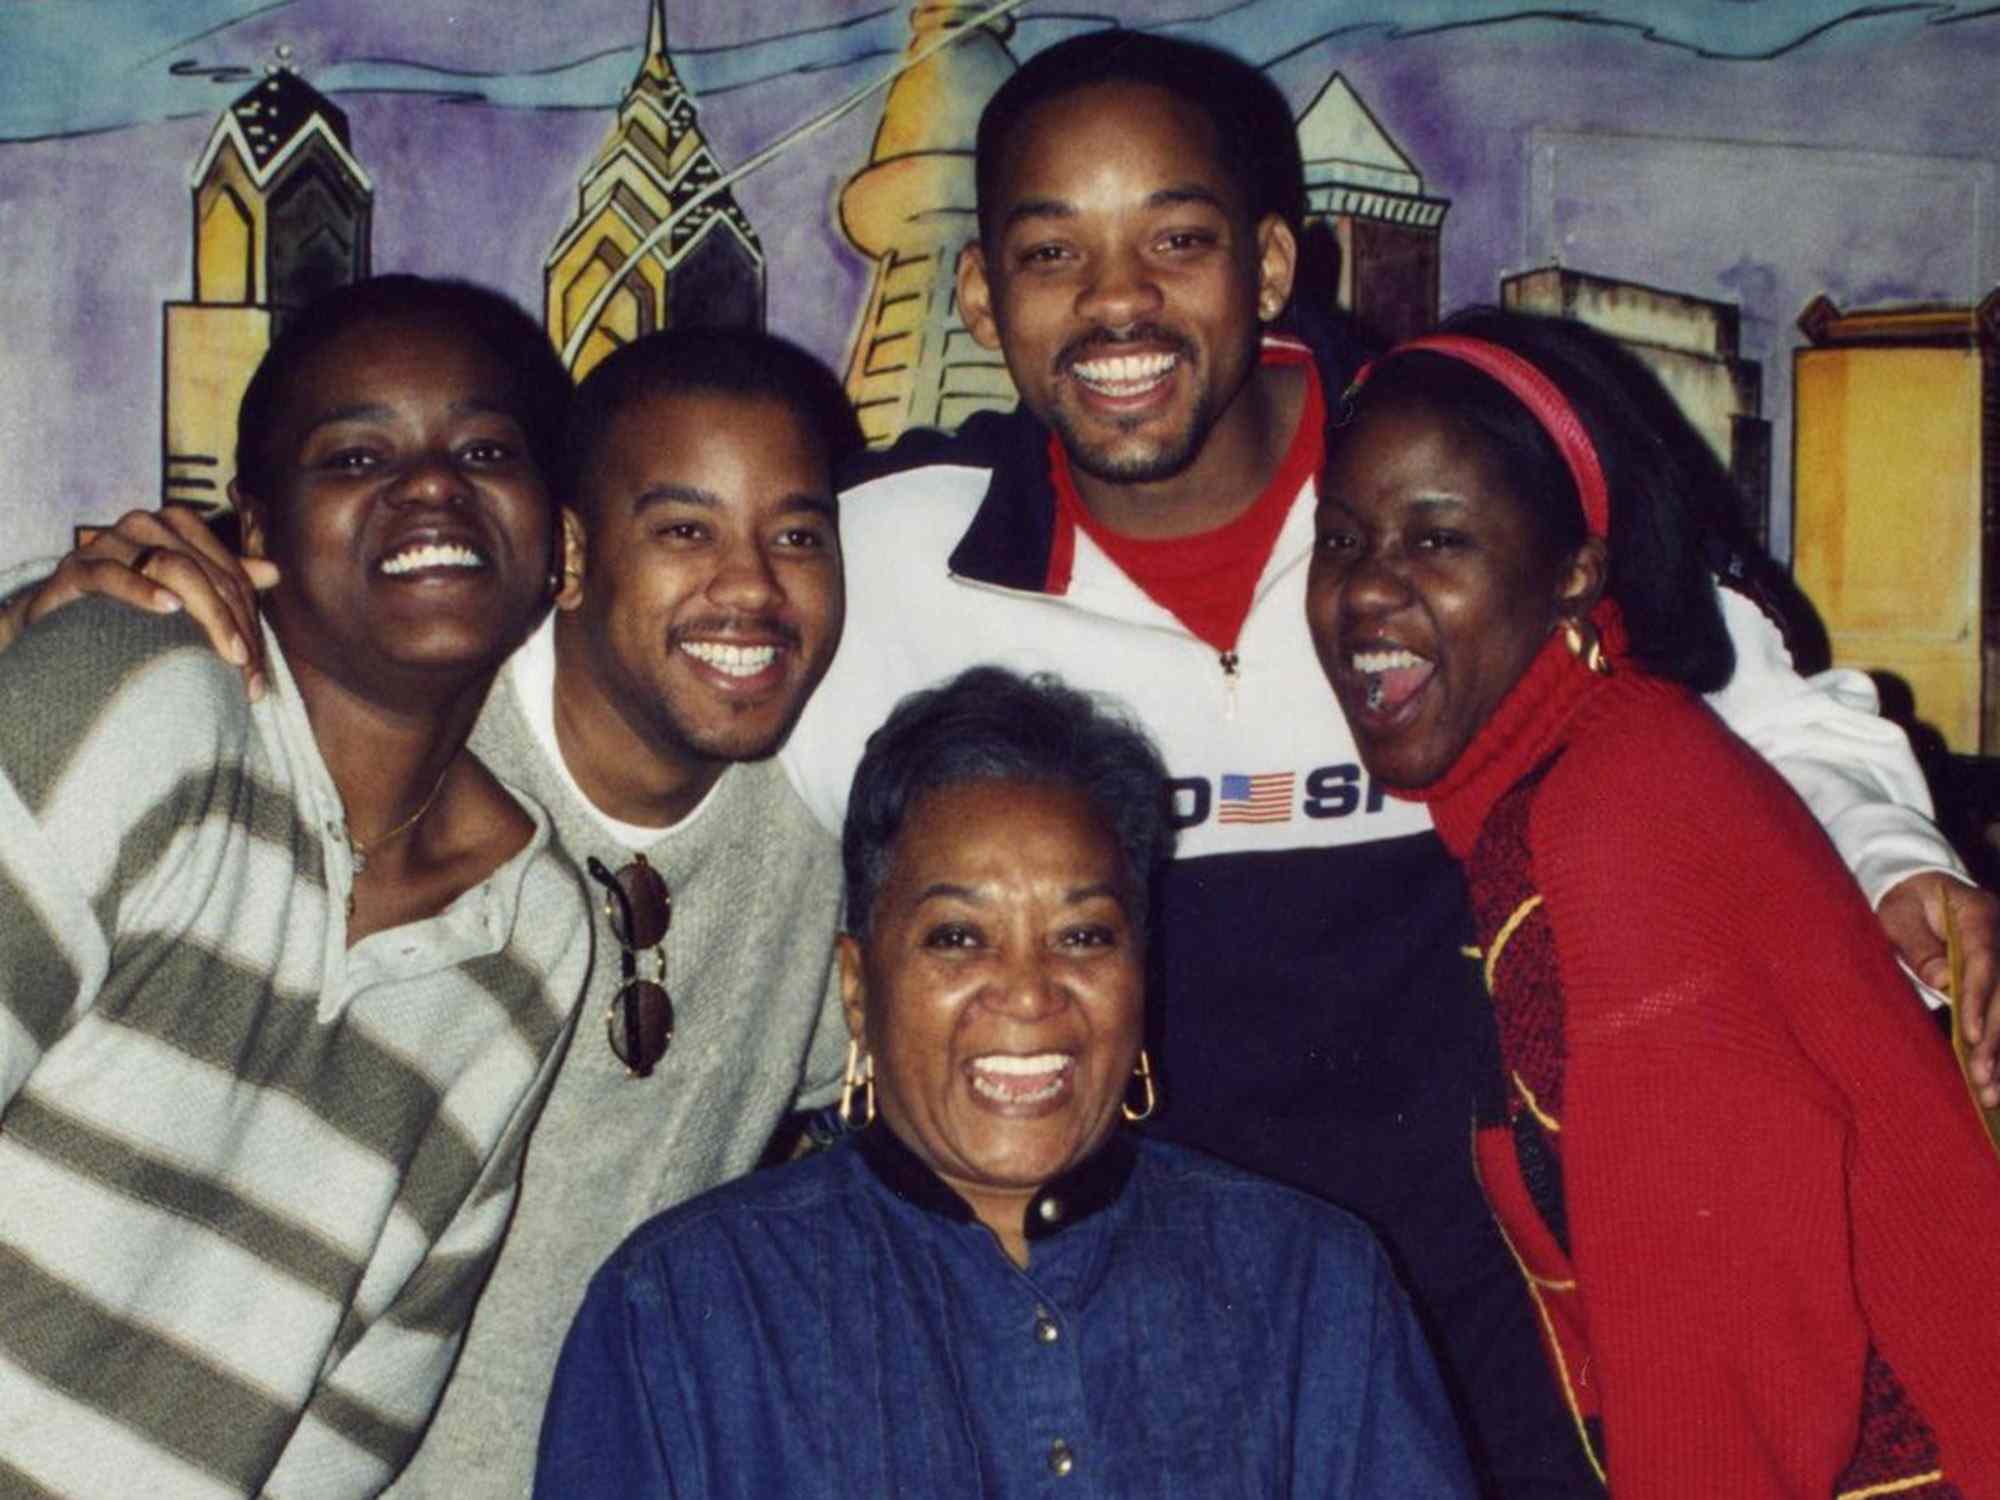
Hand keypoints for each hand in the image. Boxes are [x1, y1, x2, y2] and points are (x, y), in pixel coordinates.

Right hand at [0, 507, 278, 698]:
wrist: (57, 613)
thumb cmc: (127, 602)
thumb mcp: (180, 591)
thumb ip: (224, 579)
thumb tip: (276, 572)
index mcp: (176, 525)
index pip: (229, 573)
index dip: (251, 620)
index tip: (258, 671)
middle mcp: (146, 526)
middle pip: (209, 573)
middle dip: (236, 627)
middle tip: (248, 674)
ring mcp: (110, 542)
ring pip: (175, 568)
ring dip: (208, 615)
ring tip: (229, 655)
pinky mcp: (78, 567)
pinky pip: (115, 574)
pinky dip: (143, 590)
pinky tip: (170, 609)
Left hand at [1876, 871, 1999, 1105]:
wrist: (1918, 887)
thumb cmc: (1902, 902)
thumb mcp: (1897, 916)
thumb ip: (1919, 947)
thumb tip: (1943, 982)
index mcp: (1977, 915)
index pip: (1985, 961)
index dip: (1980, 1000)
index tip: (1969, 1036)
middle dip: (1995, 1038)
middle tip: (1982, 1078)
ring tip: (1990, 1091)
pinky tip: (1995, 1080)